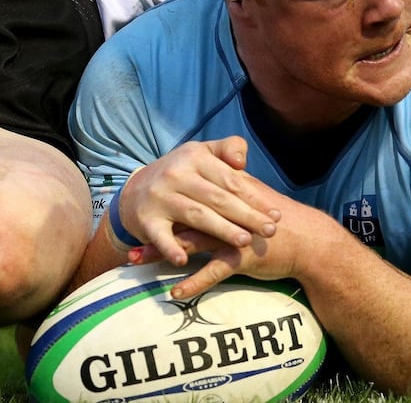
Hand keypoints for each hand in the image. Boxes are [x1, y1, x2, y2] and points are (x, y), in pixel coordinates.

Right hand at [118, 136, 281, 265]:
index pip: (231, 180)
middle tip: (270, 231)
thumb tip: (242, 162)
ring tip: (244, 242)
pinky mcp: (145, 218)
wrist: (135, 190)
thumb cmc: (181, 174)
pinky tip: (184, 261)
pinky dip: (171, 248)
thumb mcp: (202, 153)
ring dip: (221, 230)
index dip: (255, 198)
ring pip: (196, 215)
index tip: (276, 214)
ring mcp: (160, 197)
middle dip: (247, 216)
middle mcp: (176, 174)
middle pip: (218, 198)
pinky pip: (160, 235)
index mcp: (195, 156)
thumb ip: (228, 149)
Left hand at [130, 195, 343, 299]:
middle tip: (128, 245)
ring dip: (162, 254)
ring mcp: (232, 235)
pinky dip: (194, 282)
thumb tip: (202, 199)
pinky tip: (175, 293)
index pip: (186, 200)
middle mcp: (224, 214)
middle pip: (180, 220)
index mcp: (223, 197)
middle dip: (153, 232)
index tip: (135, 218)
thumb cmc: (274, 223)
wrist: (306, 240)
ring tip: (137, 262)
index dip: (161, 209)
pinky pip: (213, 271)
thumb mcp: (248, 202)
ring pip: (190, 243)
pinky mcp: (242, 256)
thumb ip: (225, 198)